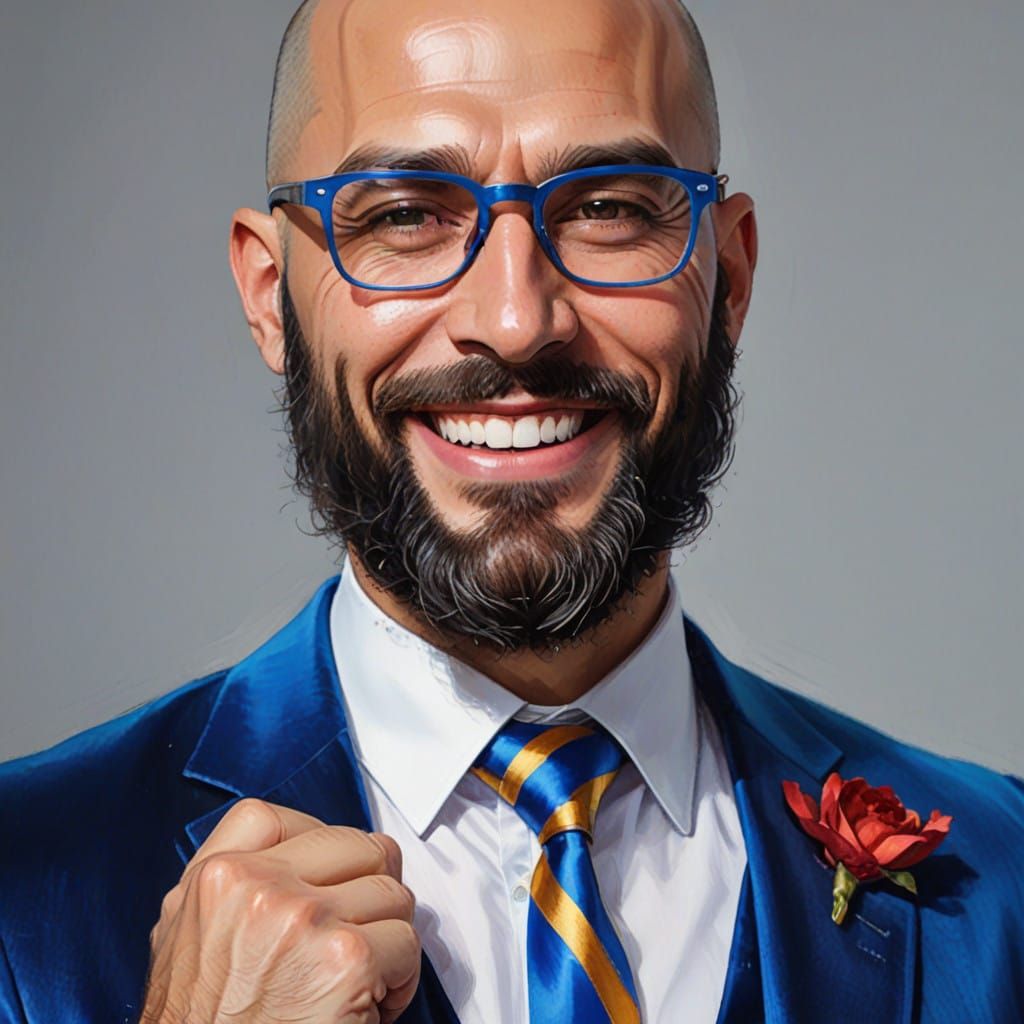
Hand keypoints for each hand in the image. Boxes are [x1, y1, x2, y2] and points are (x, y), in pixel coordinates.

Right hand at [140, 799, 419, 1022]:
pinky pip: (407, 942)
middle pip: (358, 846)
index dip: (320, 849)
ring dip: (386, 938)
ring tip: (355, 979)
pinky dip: (400, 979)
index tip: (328, 881)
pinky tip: (367, 1006)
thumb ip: (230, 889)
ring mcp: (303, 917)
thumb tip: (284, 859)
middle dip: (368, 893)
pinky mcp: (346, 959)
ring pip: (392, 892)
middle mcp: (258, 887)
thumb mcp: (186, 942)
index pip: (287, 819)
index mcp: (217, 877)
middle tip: (352, 938)